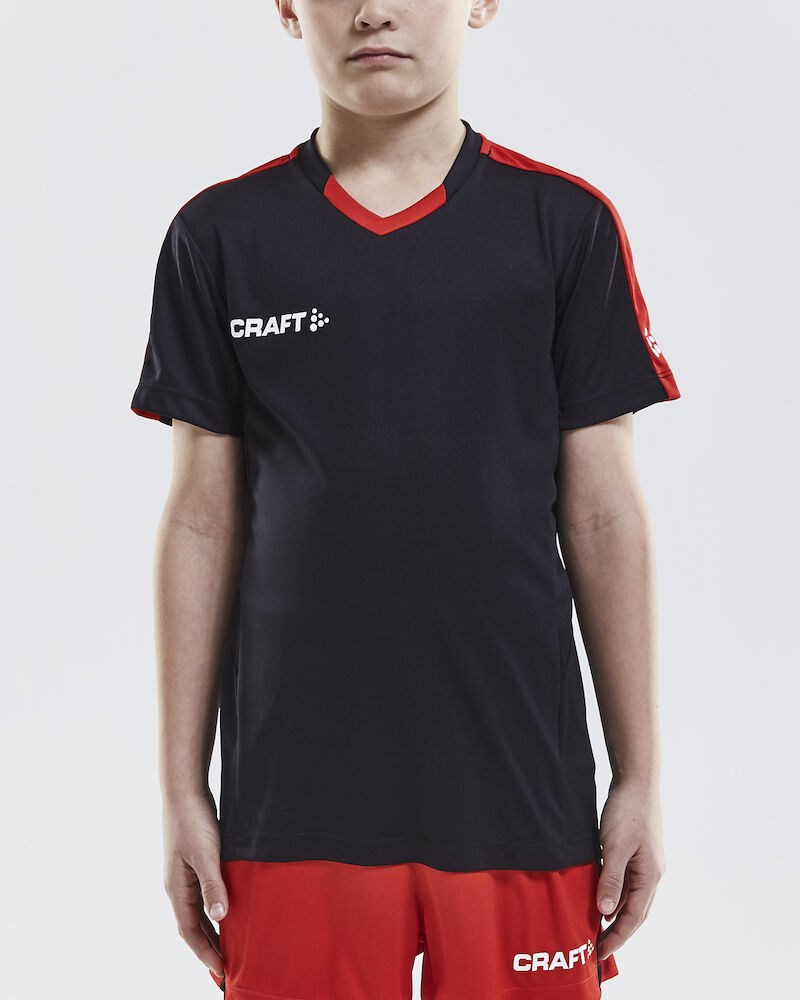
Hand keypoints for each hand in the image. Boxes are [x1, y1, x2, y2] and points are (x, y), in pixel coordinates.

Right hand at [162, 788, 228, 978]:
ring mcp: (185, 874)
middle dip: (208, 948)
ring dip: (212, 930)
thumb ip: (212, 885)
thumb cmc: (193, 820)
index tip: (222, 972)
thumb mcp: (206, 854)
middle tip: (227, 969)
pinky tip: (227, 911)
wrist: (184, 790)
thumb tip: (219, 916)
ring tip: (229, 948)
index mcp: (176, 888)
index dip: (205, 953)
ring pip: (199, 911)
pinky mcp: (194, 862)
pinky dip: (214, 909)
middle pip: (193, 926)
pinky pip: (204, 895)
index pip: (190, 931)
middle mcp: (178, 885)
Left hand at [595, 778, 665, 961]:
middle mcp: (652, 873)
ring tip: (593, 925)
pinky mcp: (637, 851)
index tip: (600, 953)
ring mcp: (646, 862)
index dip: (617, 937)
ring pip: (629, 896)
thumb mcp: (614, 846)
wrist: (636, 780)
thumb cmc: (627, 811)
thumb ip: (610, 879)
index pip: (634, 917)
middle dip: (617, 930)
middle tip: (596, 947)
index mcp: (650, 876)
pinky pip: (625, 880)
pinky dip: (612, 891)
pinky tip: (597, 894)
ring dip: (613, 911)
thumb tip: (604, 911)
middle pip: (635, 911)